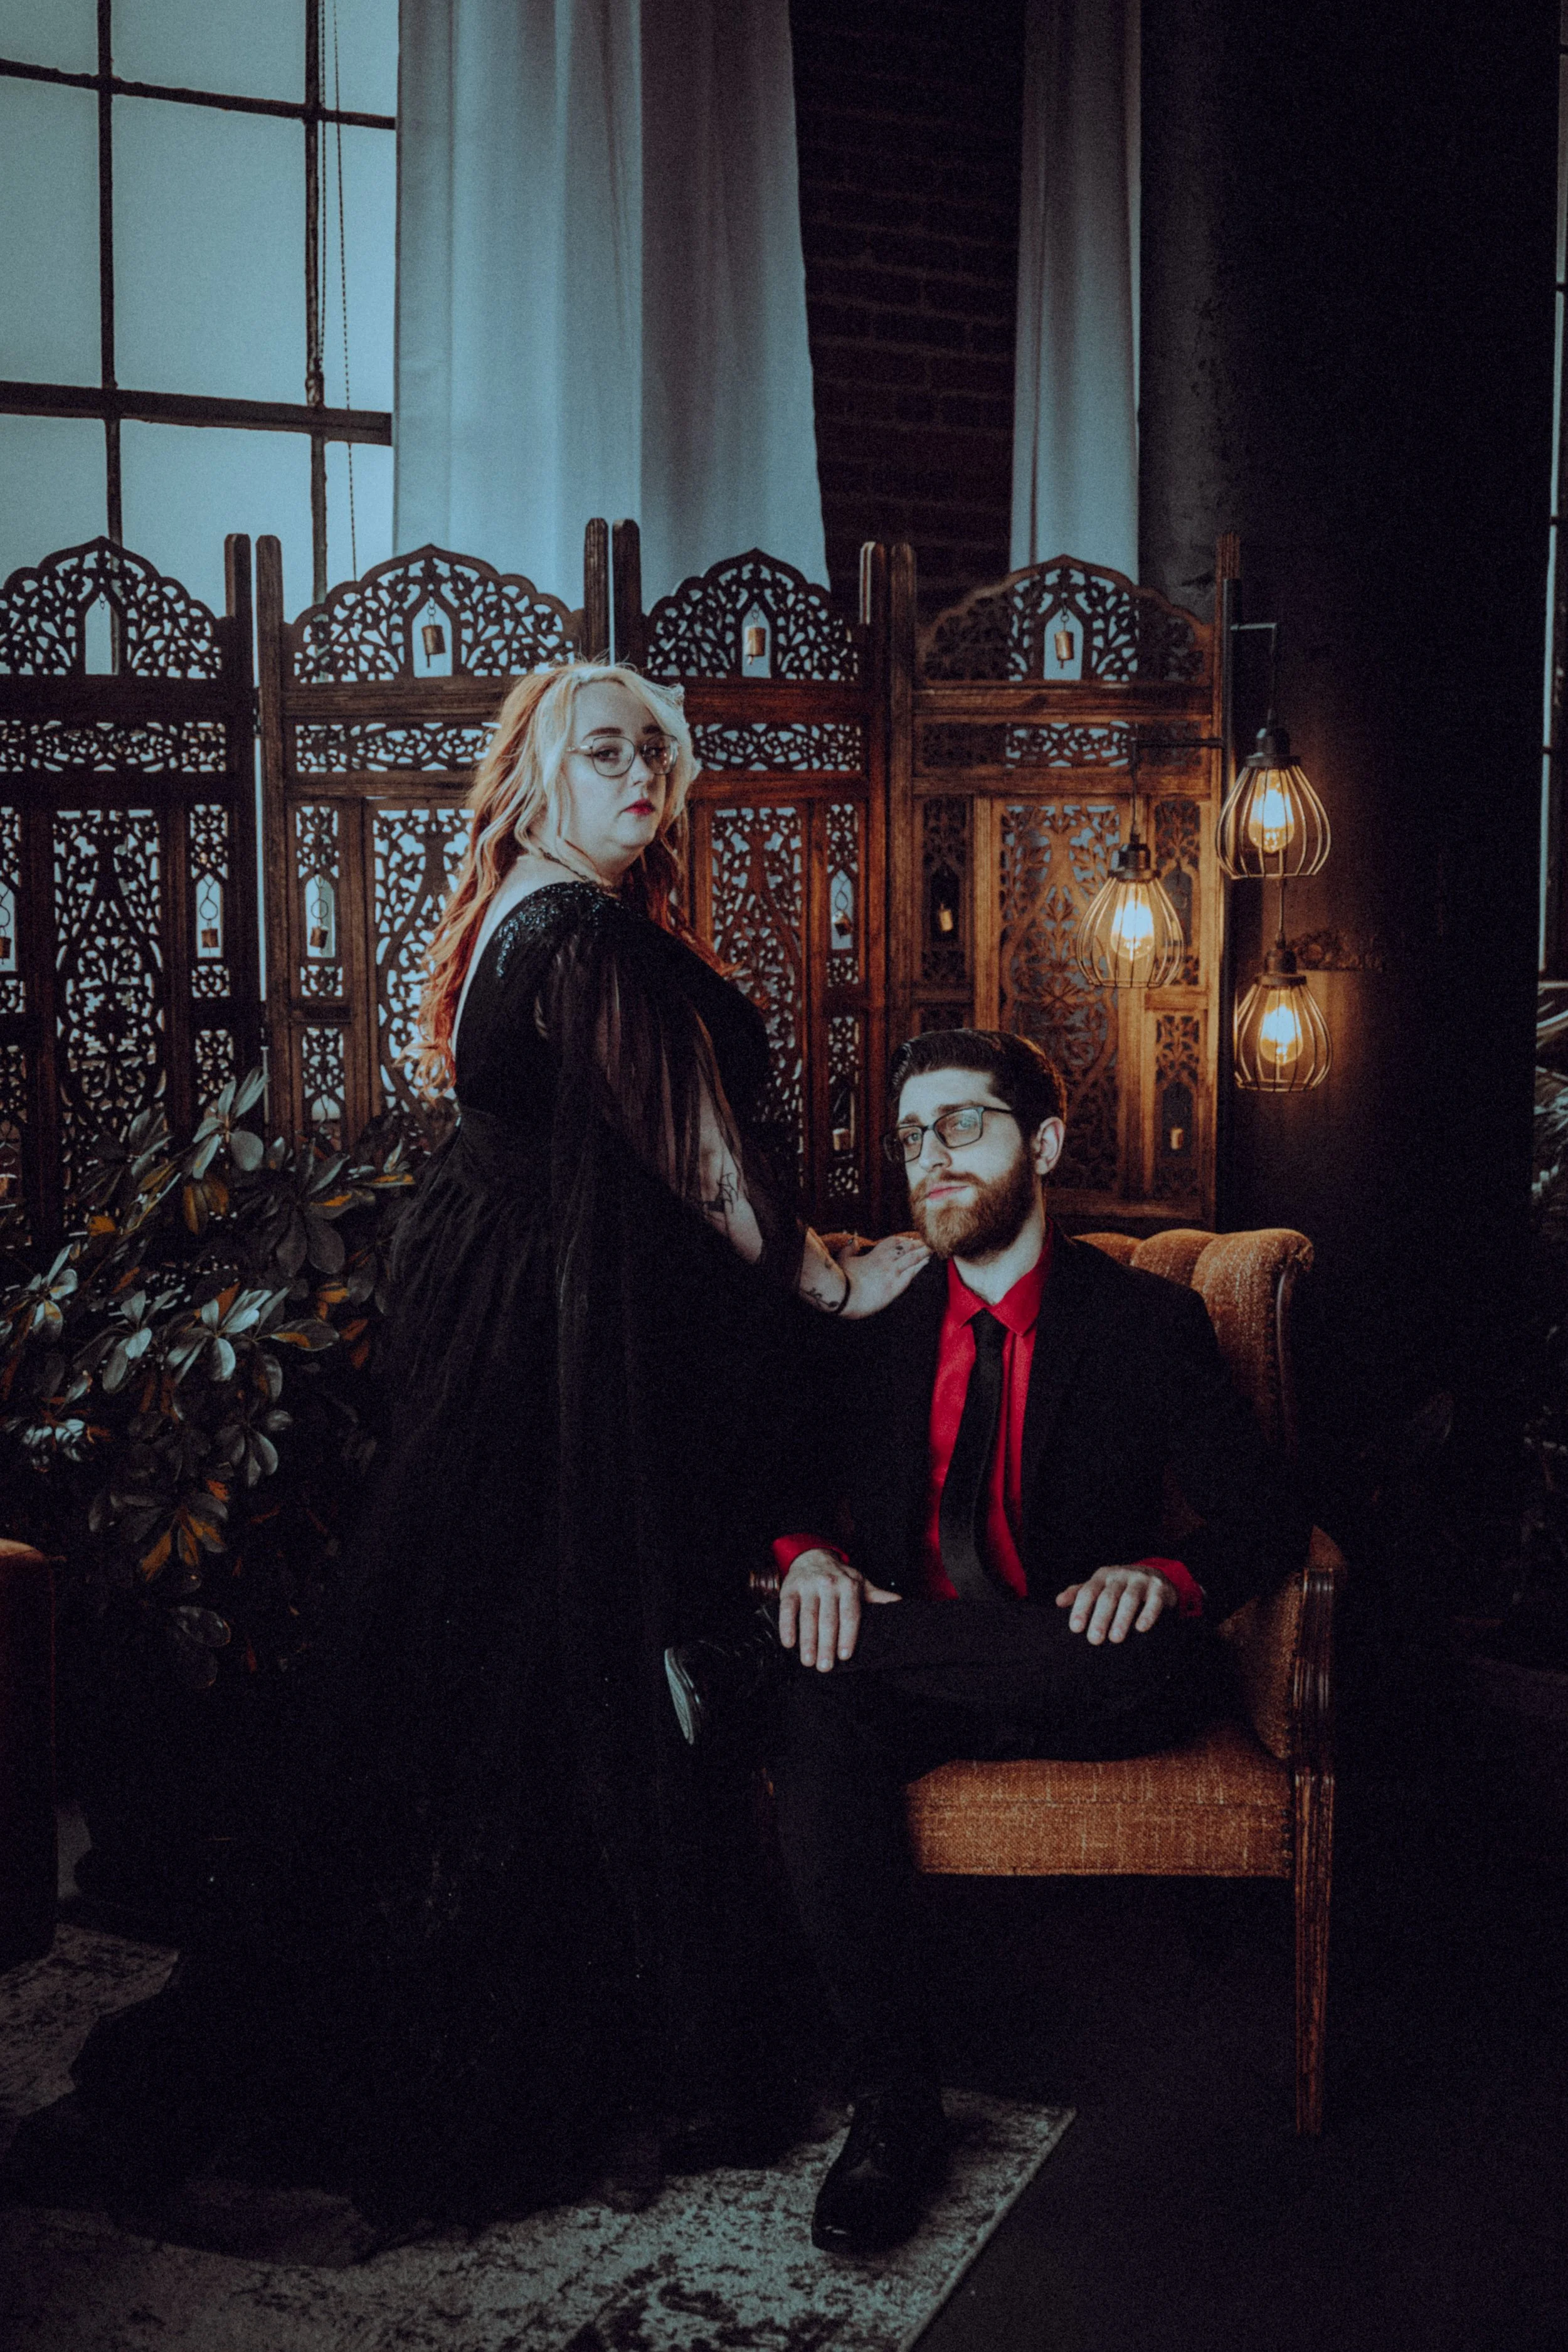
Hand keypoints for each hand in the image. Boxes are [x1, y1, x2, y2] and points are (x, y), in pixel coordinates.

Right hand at [779, 1547, 901, 1668]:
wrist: (813, 1555)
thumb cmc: (840, 1576)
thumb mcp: (860, 1583)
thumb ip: (878, 1596)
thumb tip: (900, 1603)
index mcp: (849, 1586)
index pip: (850, 1615)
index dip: (848, 1636)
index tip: (845, 1656)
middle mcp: (829, 1585)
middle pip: (828, 1619)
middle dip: (826, 1645)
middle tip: (825, 1667)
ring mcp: (809, 1586)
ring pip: (808, 1617)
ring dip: (807, 1641)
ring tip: (808, 1661)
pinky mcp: (790, 1588)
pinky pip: (788, 1609)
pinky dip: (787, 1626)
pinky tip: (789, 1643)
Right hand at [837, 1231, 929, 1318]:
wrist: (845, 1296)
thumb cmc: (842, 1279)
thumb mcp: (844, 1260)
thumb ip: (850, 1249)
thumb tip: (853, 1241)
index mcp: (874, 1254)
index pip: (892, 1243)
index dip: (903, 1241)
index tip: (909, 1241)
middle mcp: (886, 1260)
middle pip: (906, 1248)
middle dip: (917, 1245)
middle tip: (926, 1242)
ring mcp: (892, 1272)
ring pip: (912, 1257)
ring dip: (923, 1252)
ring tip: (932, 1248)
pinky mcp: (896, 1285)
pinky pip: (912, 1272)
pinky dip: (920, 1265)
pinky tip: (927, 1261)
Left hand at [1055, 1565, 1174, 1643]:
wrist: (1154, 1576)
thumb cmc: (1119, 1586)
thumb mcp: (1100, 1586)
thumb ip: (1079, 1593)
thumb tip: (1058, 1602)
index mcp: (1102, 1576)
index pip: (1088, 1591)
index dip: (1081, 1609)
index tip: (1075, 1628)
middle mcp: (1120, 1576)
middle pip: (1108, 1597)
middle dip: (1100, 1618)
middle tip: (1094, 1639)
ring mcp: (1140, 1581)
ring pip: (1129, 1599)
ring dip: (1122, 1619)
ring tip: (1115, 1639)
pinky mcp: (1159, 1589)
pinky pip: (1154, 1602)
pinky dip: (1148, 1614)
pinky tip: (1141, 1628)